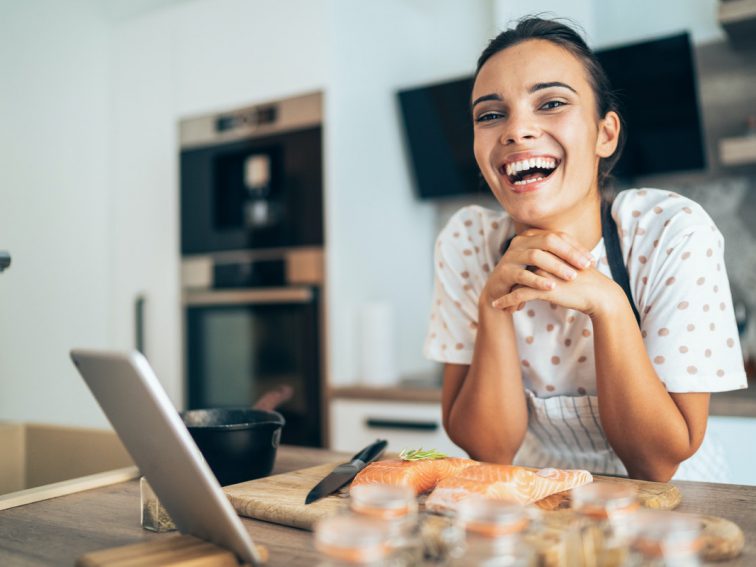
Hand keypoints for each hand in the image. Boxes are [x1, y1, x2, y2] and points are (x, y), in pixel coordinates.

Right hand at [481, 229, 594, 308]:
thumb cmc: (526, 277)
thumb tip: (590, 258)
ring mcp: (510, 256)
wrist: (499, 292)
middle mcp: (520, 242)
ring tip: (571, 277)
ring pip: (536, 256)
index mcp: (531, 236)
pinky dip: (538, 281)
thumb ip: (560, 258)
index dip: (575, 247)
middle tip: (585, 266)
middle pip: (548, 241)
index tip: (591, 261)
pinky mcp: (504, 272)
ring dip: (555, 266)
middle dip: (569, 253)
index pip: (557, 236)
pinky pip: (523, 275)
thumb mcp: (543, 265)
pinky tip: (552, 287)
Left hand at [491, 264, 620, 316]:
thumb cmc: (586, 282)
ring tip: (497, 302)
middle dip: (507, 280)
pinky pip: (518, 294)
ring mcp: (543, 272)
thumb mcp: (567, 266)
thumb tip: (536, 266)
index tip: (509, 279)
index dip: (516, 267)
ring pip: (515, 281)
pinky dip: (506, 300)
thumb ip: (552, 263)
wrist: (600, 295)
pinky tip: (498, 306)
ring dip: (504, 292)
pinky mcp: (544, 288)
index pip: (525, 255)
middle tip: (499, 290)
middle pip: (518, 267)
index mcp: (551, 249)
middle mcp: (545, 257)